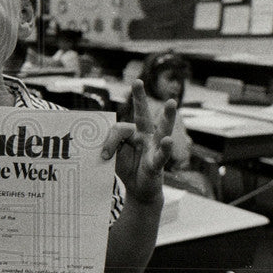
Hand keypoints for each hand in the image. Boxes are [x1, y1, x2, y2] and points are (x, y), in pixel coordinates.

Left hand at [100, 80, 174, 203]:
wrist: (138, 191)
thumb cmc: (128, 169)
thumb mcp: (115, 157)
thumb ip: (109, 147)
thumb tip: (101, 146)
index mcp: (134, 133)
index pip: (119, 129)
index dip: (109, 141)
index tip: (103, 155)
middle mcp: (146, 136)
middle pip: (143, 115)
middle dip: (140, 98)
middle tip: (136, 82)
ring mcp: (154, 148)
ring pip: (162, 130)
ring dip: (167, 117)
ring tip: (171, 102)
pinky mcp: (157, 164)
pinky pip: (162, 155)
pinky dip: (165, 148)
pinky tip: (168, 141)